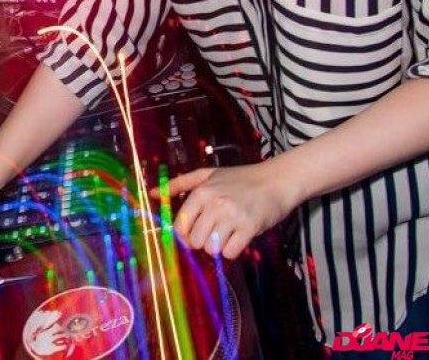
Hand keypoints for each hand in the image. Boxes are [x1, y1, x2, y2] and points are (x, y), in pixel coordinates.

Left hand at [149, 162, 296, 258]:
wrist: (276, 180)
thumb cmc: (240, 178)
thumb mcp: (207, 174)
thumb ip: (179, 184)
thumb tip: (153, 194)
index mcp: (201, 192)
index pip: (180, 226)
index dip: (185, 235)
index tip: (194, 233)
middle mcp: (214, 204)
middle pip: (194, 241)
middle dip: (203, 241)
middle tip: (215, 231)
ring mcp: (232, 216)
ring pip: (211, 249)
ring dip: (218, 246)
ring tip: (228, 232)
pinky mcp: (249, 228)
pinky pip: (230, 253)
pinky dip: (234, 250)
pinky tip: (239, 237)